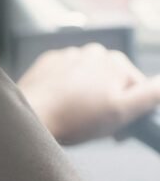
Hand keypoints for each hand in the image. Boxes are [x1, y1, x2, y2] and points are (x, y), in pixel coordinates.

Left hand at [17, 43, 159, 144]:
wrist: (32, 116)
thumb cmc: (75, 117)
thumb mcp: (122, 110)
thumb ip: (150, 94)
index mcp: (115, 62)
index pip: (135, 88)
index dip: (130, 110)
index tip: (119, 127)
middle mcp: (93, 52)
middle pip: (111, 81)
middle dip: (109, 101)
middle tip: (96, 124)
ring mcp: (69, 56)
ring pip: (89, 79)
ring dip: (88, 95)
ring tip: (76, 115)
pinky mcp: (48, 63)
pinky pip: (65, 76)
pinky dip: (67, 89)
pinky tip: (61, 104)